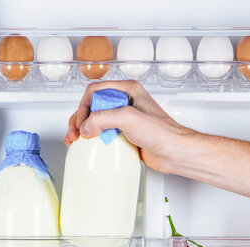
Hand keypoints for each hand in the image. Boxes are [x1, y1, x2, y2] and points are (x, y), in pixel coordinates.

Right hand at [64, 80, 191, 172]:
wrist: (175, 153)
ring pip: (96, 120)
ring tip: (75, 140)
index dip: (84, 107)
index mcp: (128, 90)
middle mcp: (126, 102)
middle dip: (79, 119)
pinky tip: (89, 145)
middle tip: (73, 133)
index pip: (95, 92)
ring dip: (83, 129)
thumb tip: (86, 127)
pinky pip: (104, 134)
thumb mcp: (128, 118)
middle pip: (92, 106)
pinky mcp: (126, 134)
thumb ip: (103, 118)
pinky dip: (93, 139)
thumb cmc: (162, 133)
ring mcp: (125, 119)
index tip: (81, 123)